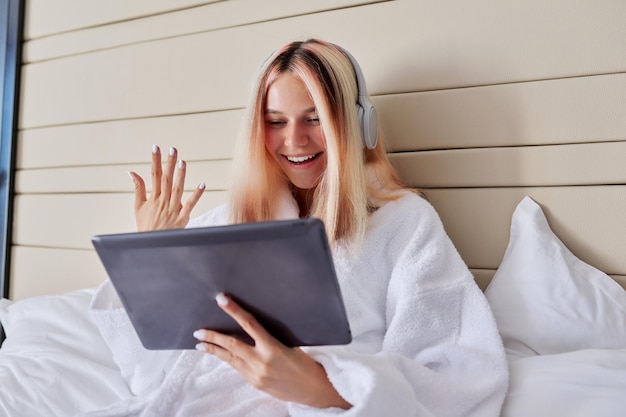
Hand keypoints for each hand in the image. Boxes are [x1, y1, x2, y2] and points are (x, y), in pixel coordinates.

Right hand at [129, 145, 204, 230]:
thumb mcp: (139, 207)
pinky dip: (196, 194)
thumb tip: (132, 172)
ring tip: (182, 162)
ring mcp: (173, 209)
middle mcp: (163, 202)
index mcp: (153, 198)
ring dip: (180, 176)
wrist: (151, 246)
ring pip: (177, 190)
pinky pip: (190, 205)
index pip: (154, 175)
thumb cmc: (146, 226)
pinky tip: (202, 184)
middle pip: (166, 179)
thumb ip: (138, 188)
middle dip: (169, 163)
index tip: (155, 147)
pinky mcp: (182, 218)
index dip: (155, 161)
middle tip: (173, 149)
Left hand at [193, 293, 350, 409]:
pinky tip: (218, 354)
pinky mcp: (254, 383)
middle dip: (213, 336)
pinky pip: (236, 367)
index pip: (249, 324)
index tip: (221, 299)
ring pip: (229, 358)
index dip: (234, 310)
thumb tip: (251, 323)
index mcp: (273, 347)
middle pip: (232, 344)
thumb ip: (270, 336)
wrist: (312, 389)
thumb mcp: (290, 344)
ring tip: (200, 343)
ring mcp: (256, 374)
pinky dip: (226, 359)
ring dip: (213, 349)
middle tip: (199, 330)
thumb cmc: (304, 363)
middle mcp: (261, 361)